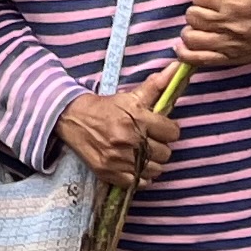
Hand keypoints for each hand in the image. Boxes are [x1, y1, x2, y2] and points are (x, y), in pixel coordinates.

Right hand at [54, 80, 182, 183]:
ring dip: (151, 163)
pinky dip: (140, 176)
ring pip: (155, 170)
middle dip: (160, 146)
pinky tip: (133, 165)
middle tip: (148, 140)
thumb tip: (178, 67)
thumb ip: (156, 86)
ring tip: (141, 153)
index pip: (173, 133)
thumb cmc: (106, 107)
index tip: (159, 128)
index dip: (168, 130)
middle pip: (166, 153)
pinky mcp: (110, 173)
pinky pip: (139, 182)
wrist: (72, 118)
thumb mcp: (130, 96)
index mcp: (138, 119)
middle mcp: (130, 140)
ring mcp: (119, 159)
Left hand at [173, 0, 250, 76]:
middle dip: (198, 9)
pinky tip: (188, 44)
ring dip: (193, 29)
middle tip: (212, 9)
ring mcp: (230, 45)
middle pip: (192, 15)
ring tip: (204, 25)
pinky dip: (187, 52)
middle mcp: (230, 26)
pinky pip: (196, 59)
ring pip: (190, 37)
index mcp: (235, 3)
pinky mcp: (231, 59)